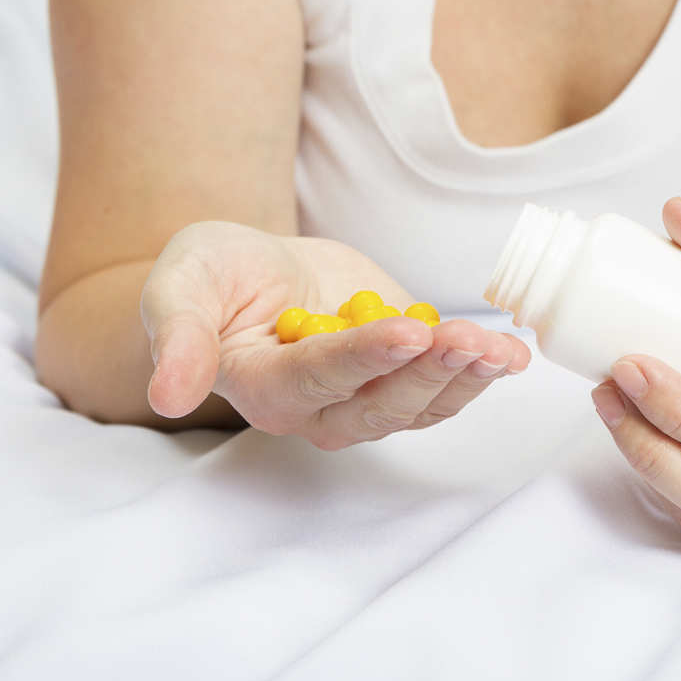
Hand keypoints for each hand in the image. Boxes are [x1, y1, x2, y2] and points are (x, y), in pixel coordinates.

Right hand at [141, 221, 530, 447]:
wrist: (253, 272)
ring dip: (465, 377)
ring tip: (501, 350)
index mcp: (263, 388)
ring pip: (422, 405)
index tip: (405, 332)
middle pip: (381, 407)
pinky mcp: (404, 373)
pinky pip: (447, 386)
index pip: (317, 379)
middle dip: (428, 374)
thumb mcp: (179, 287)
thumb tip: (168, 394)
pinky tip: (512, 352)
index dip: (362, 359)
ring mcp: (367, 396)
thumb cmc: (211, 278)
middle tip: (467, 340)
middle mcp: (319, 409)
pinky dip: (482, 370)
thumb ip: (178, 336)